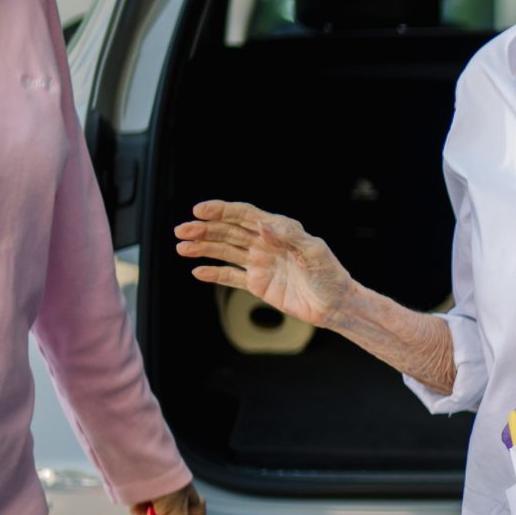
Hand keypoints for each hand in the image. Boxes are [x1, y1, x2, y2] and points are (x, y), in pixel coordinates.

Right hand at [175, 200, 354, 329]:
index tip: (199, 210)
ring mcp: (259, 263)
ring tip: (181, 247)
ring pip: (225, 251)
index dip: (221, 210)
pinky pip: (230, 277)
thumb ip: (289, 235)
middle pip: (229, 231)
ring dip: (203, 248)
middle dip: (204, 229)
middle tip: (181, 230)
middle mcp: (265, 243)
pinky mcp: (257, 284)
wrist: (334, 304)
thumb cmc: (329, 274)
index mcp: (279, 229)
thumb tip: (263, 224)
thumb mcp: (314, 251)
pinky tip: (197, 271)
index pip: (244, 215)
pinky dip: (213, 274)